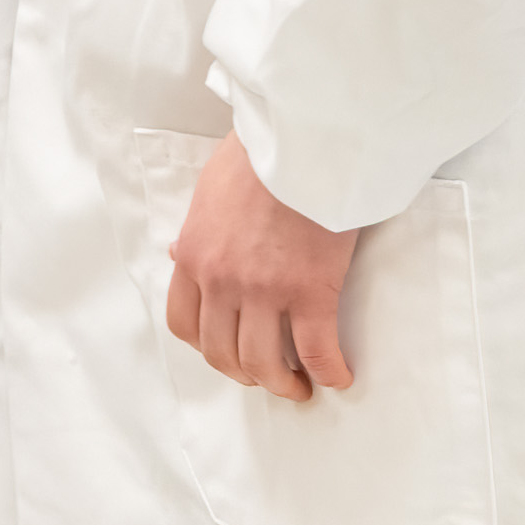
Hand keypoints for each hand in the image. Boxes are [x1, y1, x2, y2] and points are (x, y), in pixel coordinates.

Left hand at [163, 133, 360, 401]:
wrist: (299, 138)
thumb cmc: (259, 155)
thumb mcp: (208, 192)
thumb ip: (198, 231)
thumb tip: (183, 253)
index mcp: (195, 255)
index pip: (184, 323)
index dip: (208, 348)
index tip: (229, 352)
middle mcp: (222, 281)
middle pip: (222, 353)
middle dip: (246, 374)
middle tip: (270, 376)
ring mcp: (264, 290)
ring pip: (264, 363)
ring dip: (284, 384)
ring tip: (301, 386)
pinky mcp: (310, 291)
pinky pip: (318, 352)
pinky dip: (330, 373)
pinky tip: (340, 376)